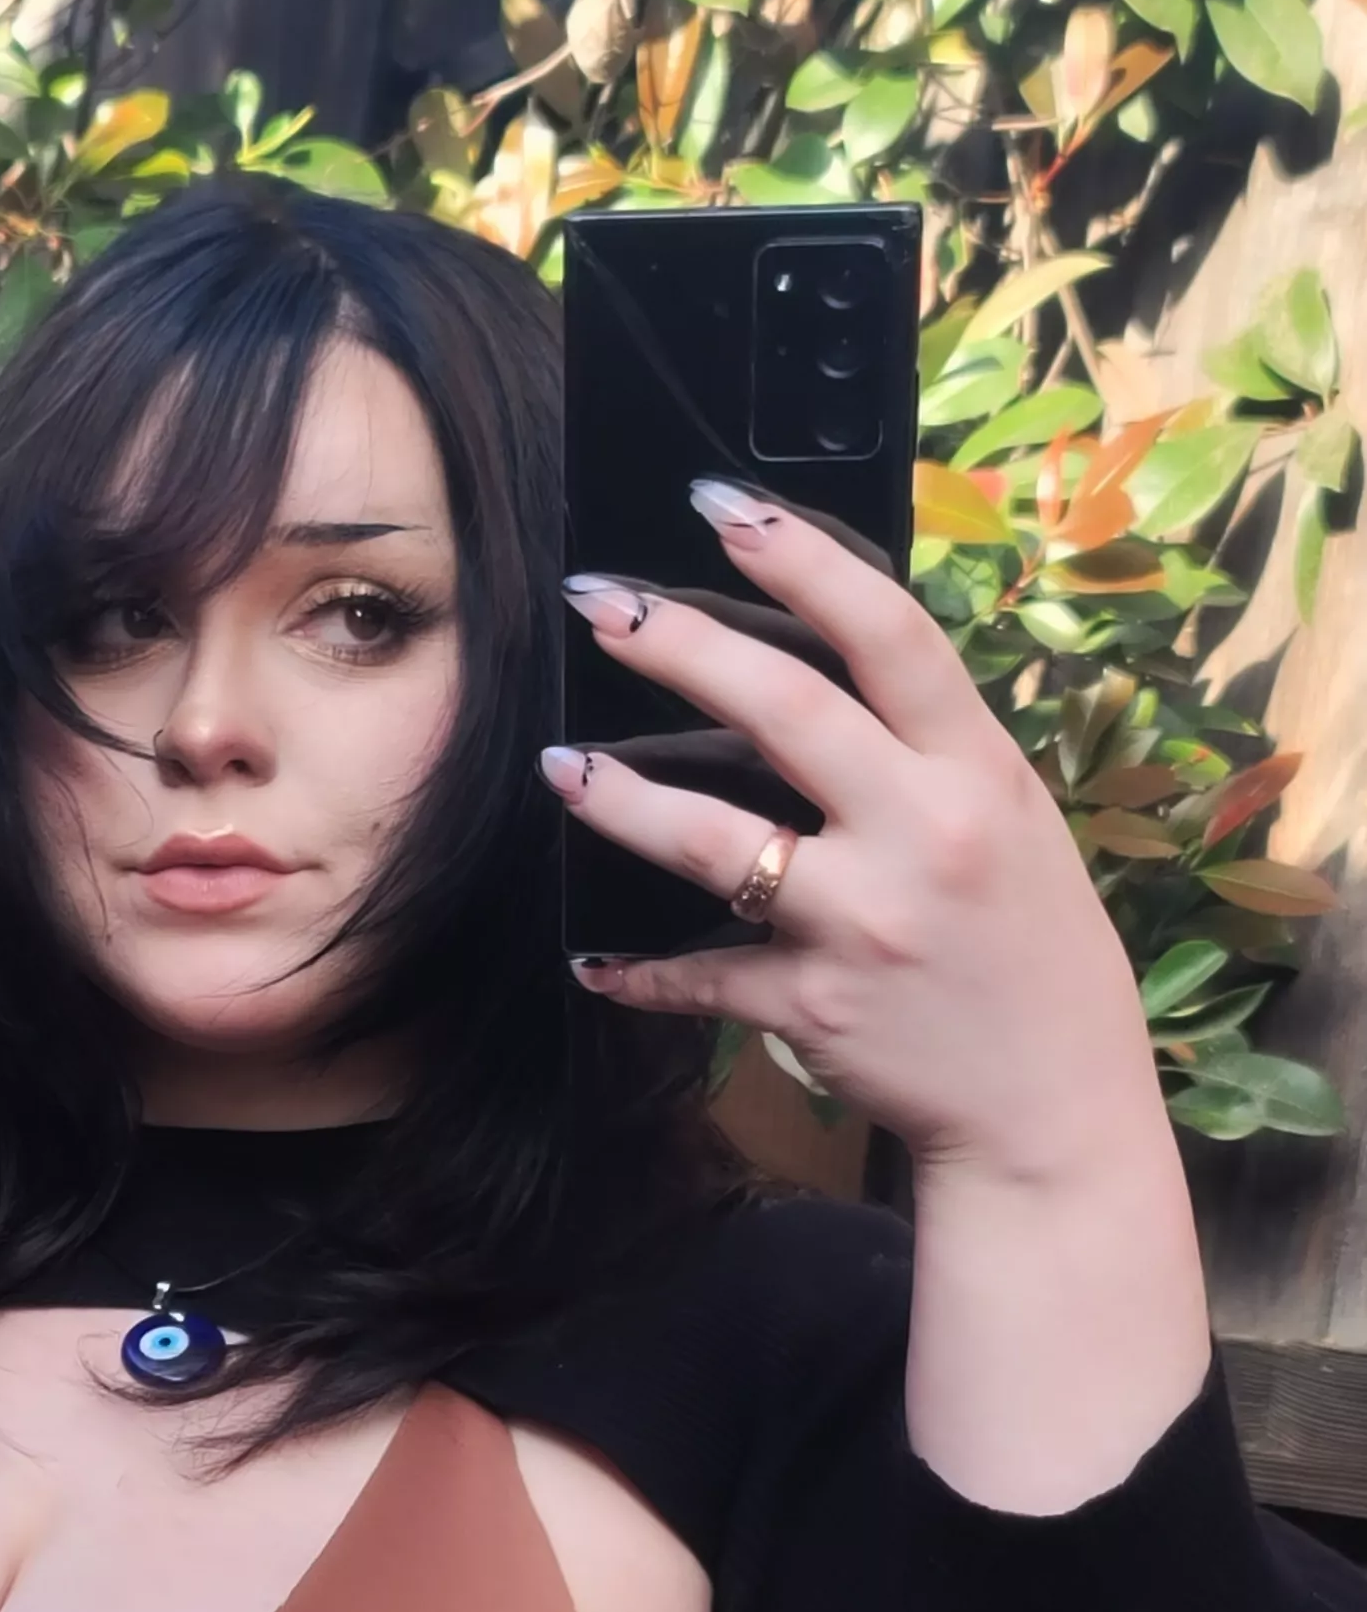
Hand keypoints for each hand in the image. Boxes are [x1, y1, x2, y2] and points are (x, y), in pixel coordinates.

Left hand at [544, 475, 1164, 1185]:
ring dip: (621, 797)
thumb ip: (928, 754)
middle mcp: (923, 833)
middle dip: (677, 642)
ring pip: (712, 840)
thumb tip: (823, 669)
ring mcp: (863, 922)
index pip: (889, 633)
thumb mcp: (1011, 827)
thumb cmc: (1030, 953)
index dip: (800, 557)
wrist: (1050, 1107)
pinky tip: (597, 959)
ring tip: (561, 764)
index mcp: (980, 772)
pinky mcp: (811, 1006)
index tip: (718, 504)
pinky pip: (701, 977)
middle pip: (783, 707)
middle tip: (596, 601)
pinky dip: (642, 972)